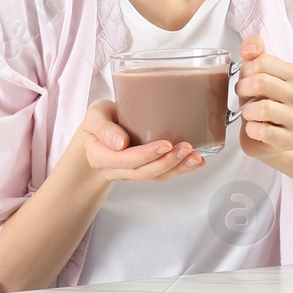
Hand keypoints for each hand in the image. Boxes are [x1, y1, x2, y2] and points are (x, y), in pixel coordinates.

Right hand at [78, 99, 206, 182]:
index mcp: (99, 156)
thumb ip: (104, 127)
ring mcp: (129, 174)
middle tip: (186, 148)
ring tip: (196, 157)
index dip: (146, 155)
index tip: (165, 144)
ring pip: (154, 177)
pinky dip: (180, 169)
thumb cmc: (99, 119)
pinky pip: (161, 175)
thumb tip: (121, 143)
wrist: (98, 132)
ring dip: (177, 168)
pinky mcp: (142, 172)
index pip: (124, 159)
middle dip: (167, 162)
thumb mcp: (95, 115)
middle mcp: (113, 170)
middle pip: (142, 172)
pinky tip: (196, 162)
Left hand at [236, 34, 292, 167]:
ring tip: (249, 113)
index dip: (246, 69)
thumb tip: (249, 48)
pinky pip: (264, 132)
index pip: (263, 61)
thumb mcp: (260, 75)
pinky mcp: (292, 140)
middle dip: (243, 88)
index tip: (244, 77)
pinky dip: (251, 130)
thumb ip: (256, 53)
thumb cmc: (265, 102)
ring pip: (263, 108)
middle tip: (242, 95)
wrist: (277, 138)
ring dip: (247, 111)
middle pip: (262, 82)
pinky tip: (254, 128)